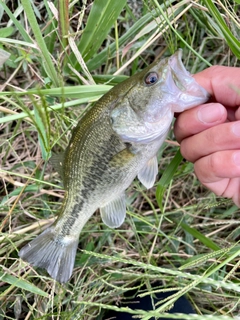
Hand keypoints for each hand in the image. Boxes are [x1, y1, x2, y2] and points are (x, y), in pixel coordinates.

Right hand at [174, 66, 239, 205]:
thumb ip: (221, 80)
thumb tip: (185, 85)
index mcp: (227, 101)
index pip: (190, 96)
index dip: (184, 98)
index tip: (192, 100)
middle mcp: (217, 126)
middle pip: (182, 124)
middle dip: (197, 120)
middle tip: (221, 116)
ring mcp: (215, 153)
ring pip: (188, 147)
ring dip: (215, 142)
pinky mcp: (219, 178)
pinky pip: (202, 170)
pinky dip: (220, 164)